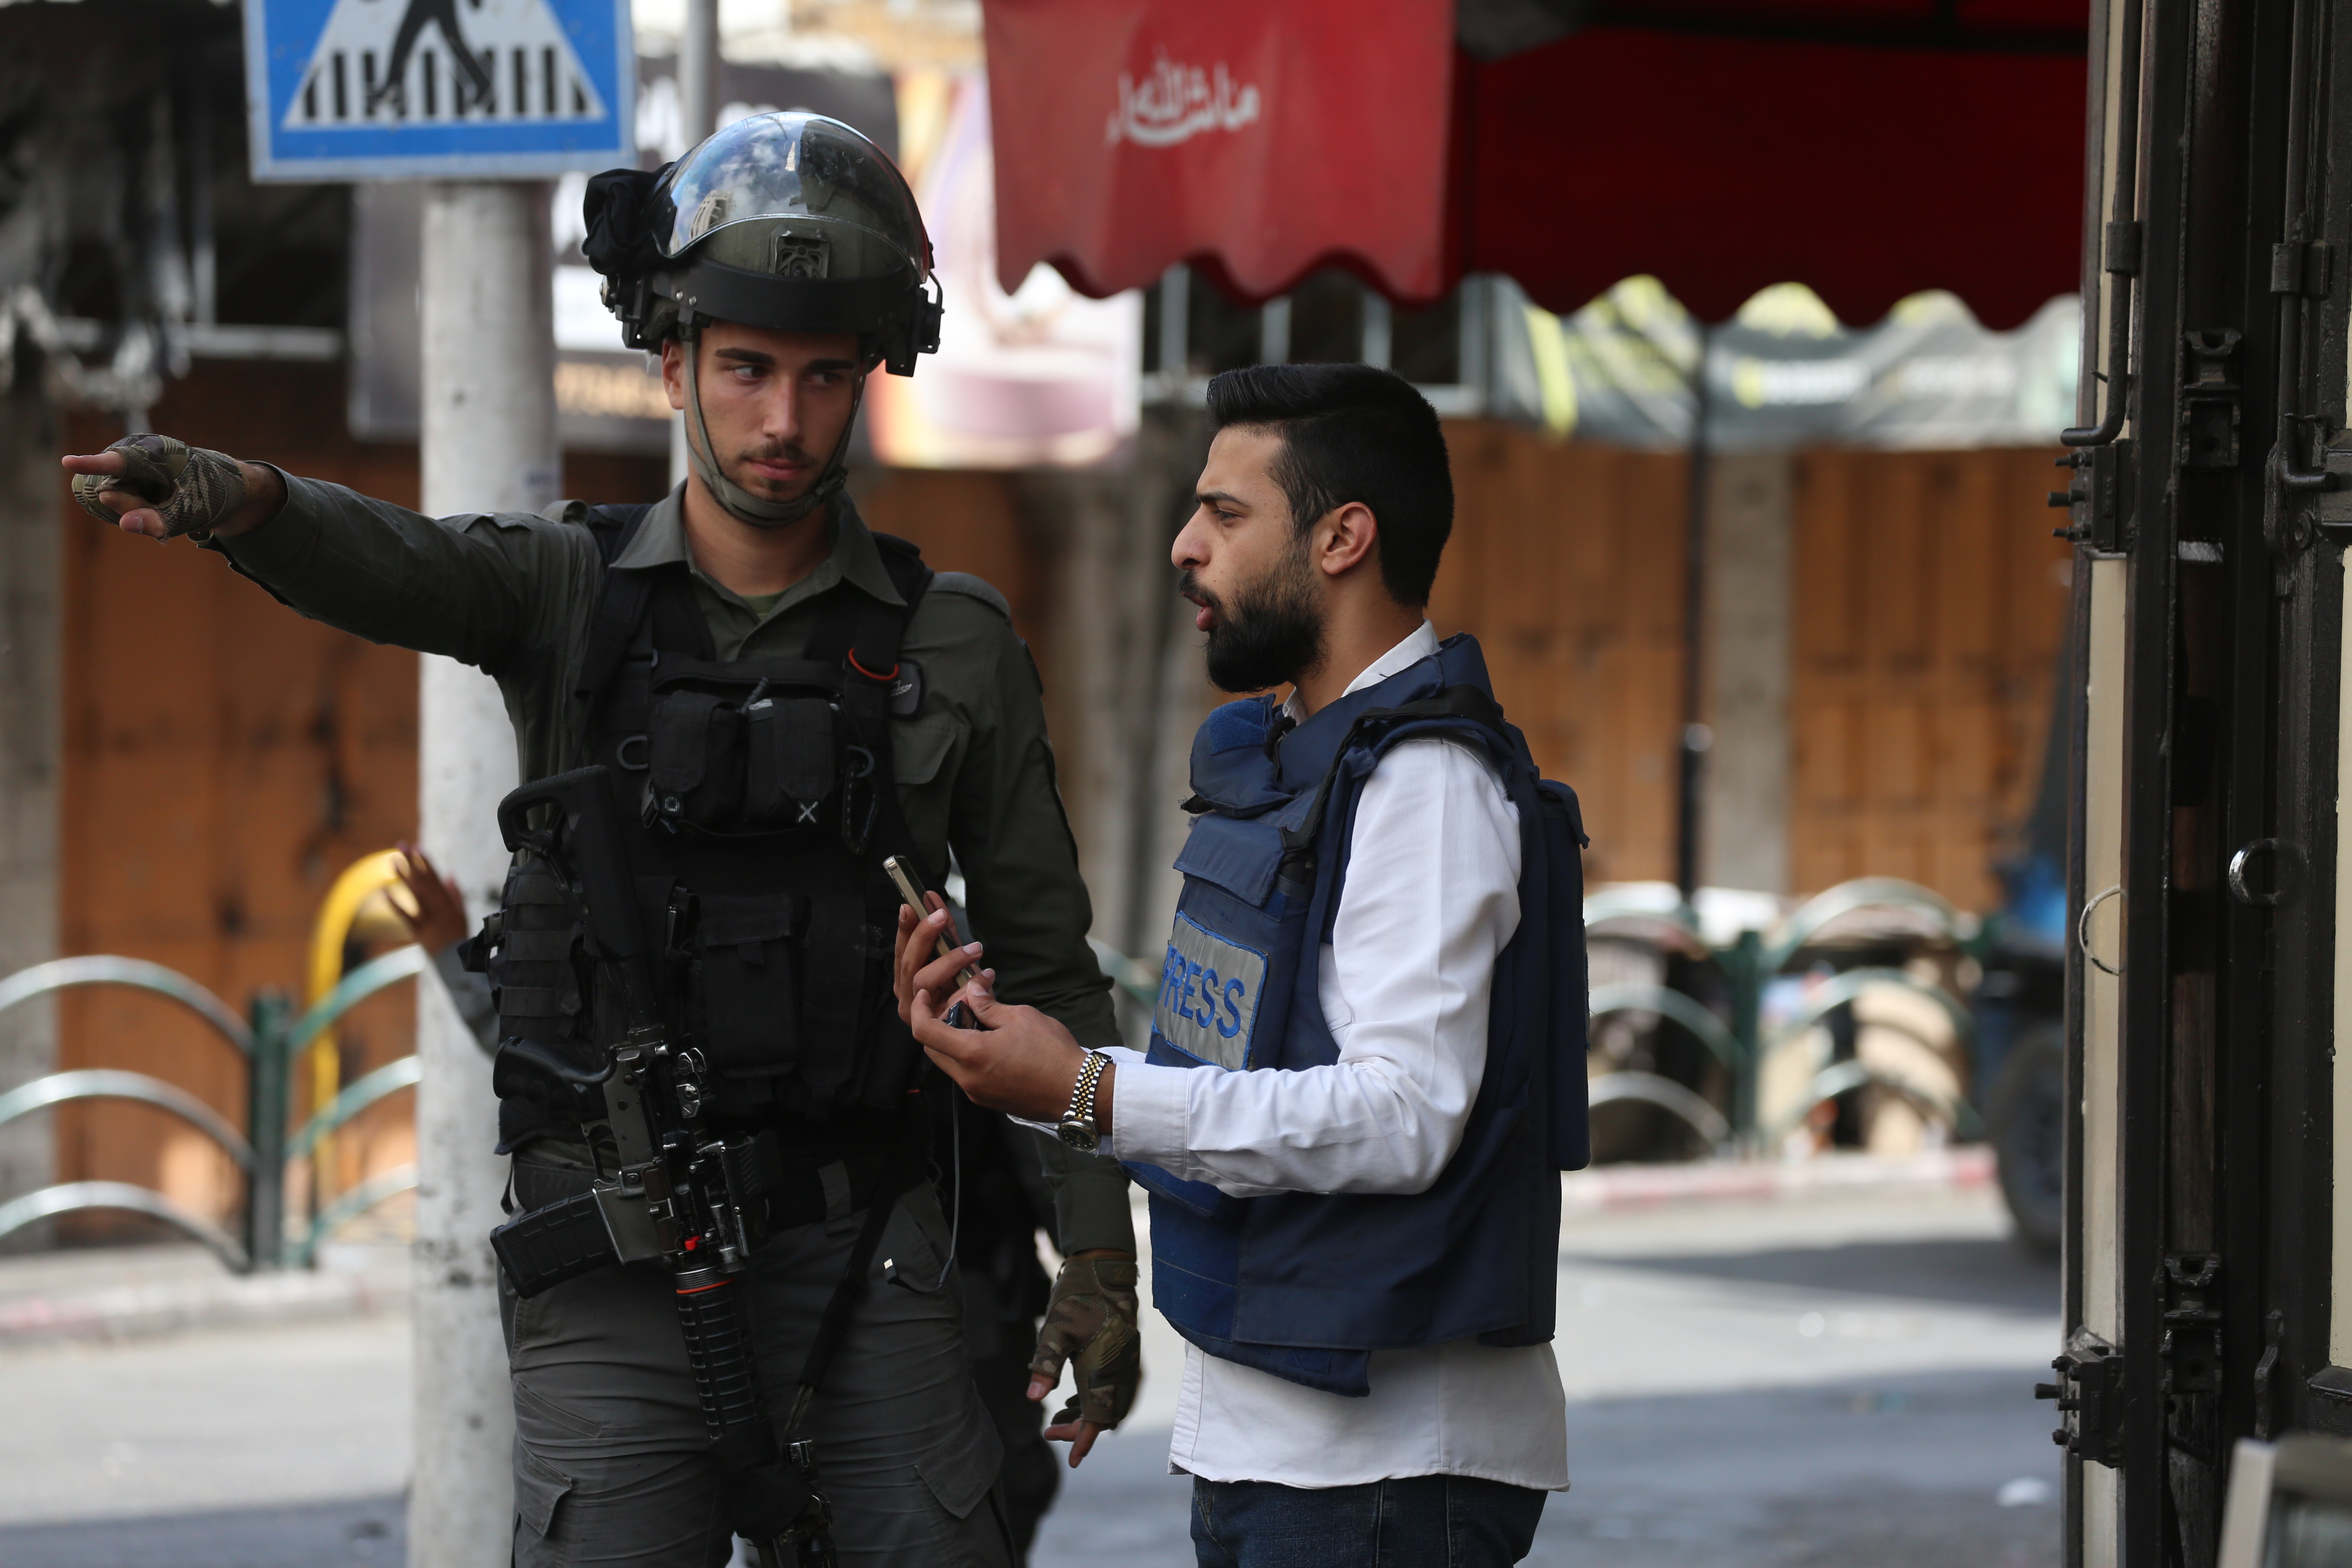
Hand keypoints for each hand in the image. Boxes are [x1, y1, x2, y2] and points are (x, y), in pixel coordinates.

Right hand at [61, 437, 282, 540]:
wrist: (223, 485)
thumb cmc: (208, 494)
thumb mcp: (190, 512)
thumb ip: (159, 520)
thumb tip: (125, 525)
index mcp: (154, 455)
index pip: (118, 462)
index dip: (92, 464)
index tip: (68, 462)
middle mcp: (135, 454)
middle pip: (114, 491)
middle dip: (133, 506)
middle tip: (164, 503)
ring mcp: (128, 465)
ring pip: (114, 498)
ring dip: (136, 507)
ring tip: (163, 500)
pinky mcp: (125, 475)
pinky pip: (118, 500)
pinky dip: (134, 508)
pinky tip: (153, 503)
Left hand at [389, 842, 469, 953]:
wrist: (456, 960)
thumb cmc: (458, 936)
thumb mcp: (461, 912)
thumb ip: (455, 894)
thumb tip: (449, 875)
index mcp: (448, 903)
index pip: (435, 878)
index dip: (426, 862)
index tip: (417, 847)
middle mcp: (438, 908)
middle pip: (423, 881)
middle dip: (412, 862)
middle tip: (401, 846)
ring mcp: (428, 920)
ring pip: (415, 895)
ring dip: (404, 878)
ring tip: (393, 862)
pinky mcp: (418, 932)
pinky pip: (406, 917)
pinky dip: (395, 905)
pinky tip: (384, 892)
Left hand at [893, 903, 1108, 1126]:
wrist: (1076, 1092)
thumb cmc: (1052, 1052)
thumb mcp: (1020, 1017)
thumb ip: (988, 1004)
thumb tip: (971, 990)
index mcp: (972, 1054)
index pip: (925, 1031)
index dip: (920, 1008)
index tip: (925, 993)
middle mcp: (967, 1078)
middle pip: (933, 1048)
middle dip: (937, 1023)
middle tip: (958, 1005)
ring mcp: (977, 1093)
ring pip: (949, 1062)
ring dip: (954, 1040)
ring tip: (979, 1020)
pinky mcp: (988, 1100)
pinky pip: (966, 1074)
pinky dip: (968, 1055)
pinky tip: (991, 1041)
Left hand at [1029, 1252, 1140, 1466]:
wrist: (1106, 1269)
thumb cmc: (1078, 1297)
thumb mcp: (1054, 1329)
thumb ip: (1045, 1365)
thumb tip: (1034, 1399)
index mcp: (1103, 1368)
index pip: (1097, 1419)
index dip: (1083, 1441)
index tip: (1073, 1461)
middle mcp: (1120, 1370)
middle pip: (1106, 1417)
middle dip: (1081, 1430)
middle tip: (1050, 1431)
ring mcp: (1127, 1363)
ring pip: (1113, 1405)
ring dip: (1089, 1417)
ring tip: (1059, 1420)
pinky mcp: (1127, 1355)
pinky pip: (1117, 1390)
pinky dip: (1098, 1402)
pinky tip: (1075, 1400)